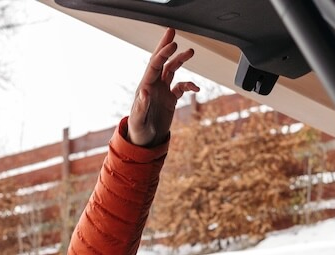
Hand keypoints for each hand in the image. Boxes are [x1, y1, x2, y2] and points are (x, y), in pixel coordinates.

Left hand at [128, 27, 199, 146]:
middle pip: (160, 61)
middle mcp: (153, 85)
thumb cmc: (138, 132)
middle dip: (165, 47)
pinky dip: (189, 85)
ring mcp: (162, 91)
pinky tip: (196, 88)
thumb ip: (141, 106)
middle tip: (171, 31)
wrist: (145, 142)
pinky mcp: (170, 99)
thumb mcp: (138, 121)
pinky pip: (181, 87)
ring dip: (180, 60)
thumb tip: (144, 90)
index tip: (173, 45)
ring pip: (172, 70)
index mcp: (145, 87)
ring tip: (190, 52)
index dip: (163, 54)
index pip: (154, 65)